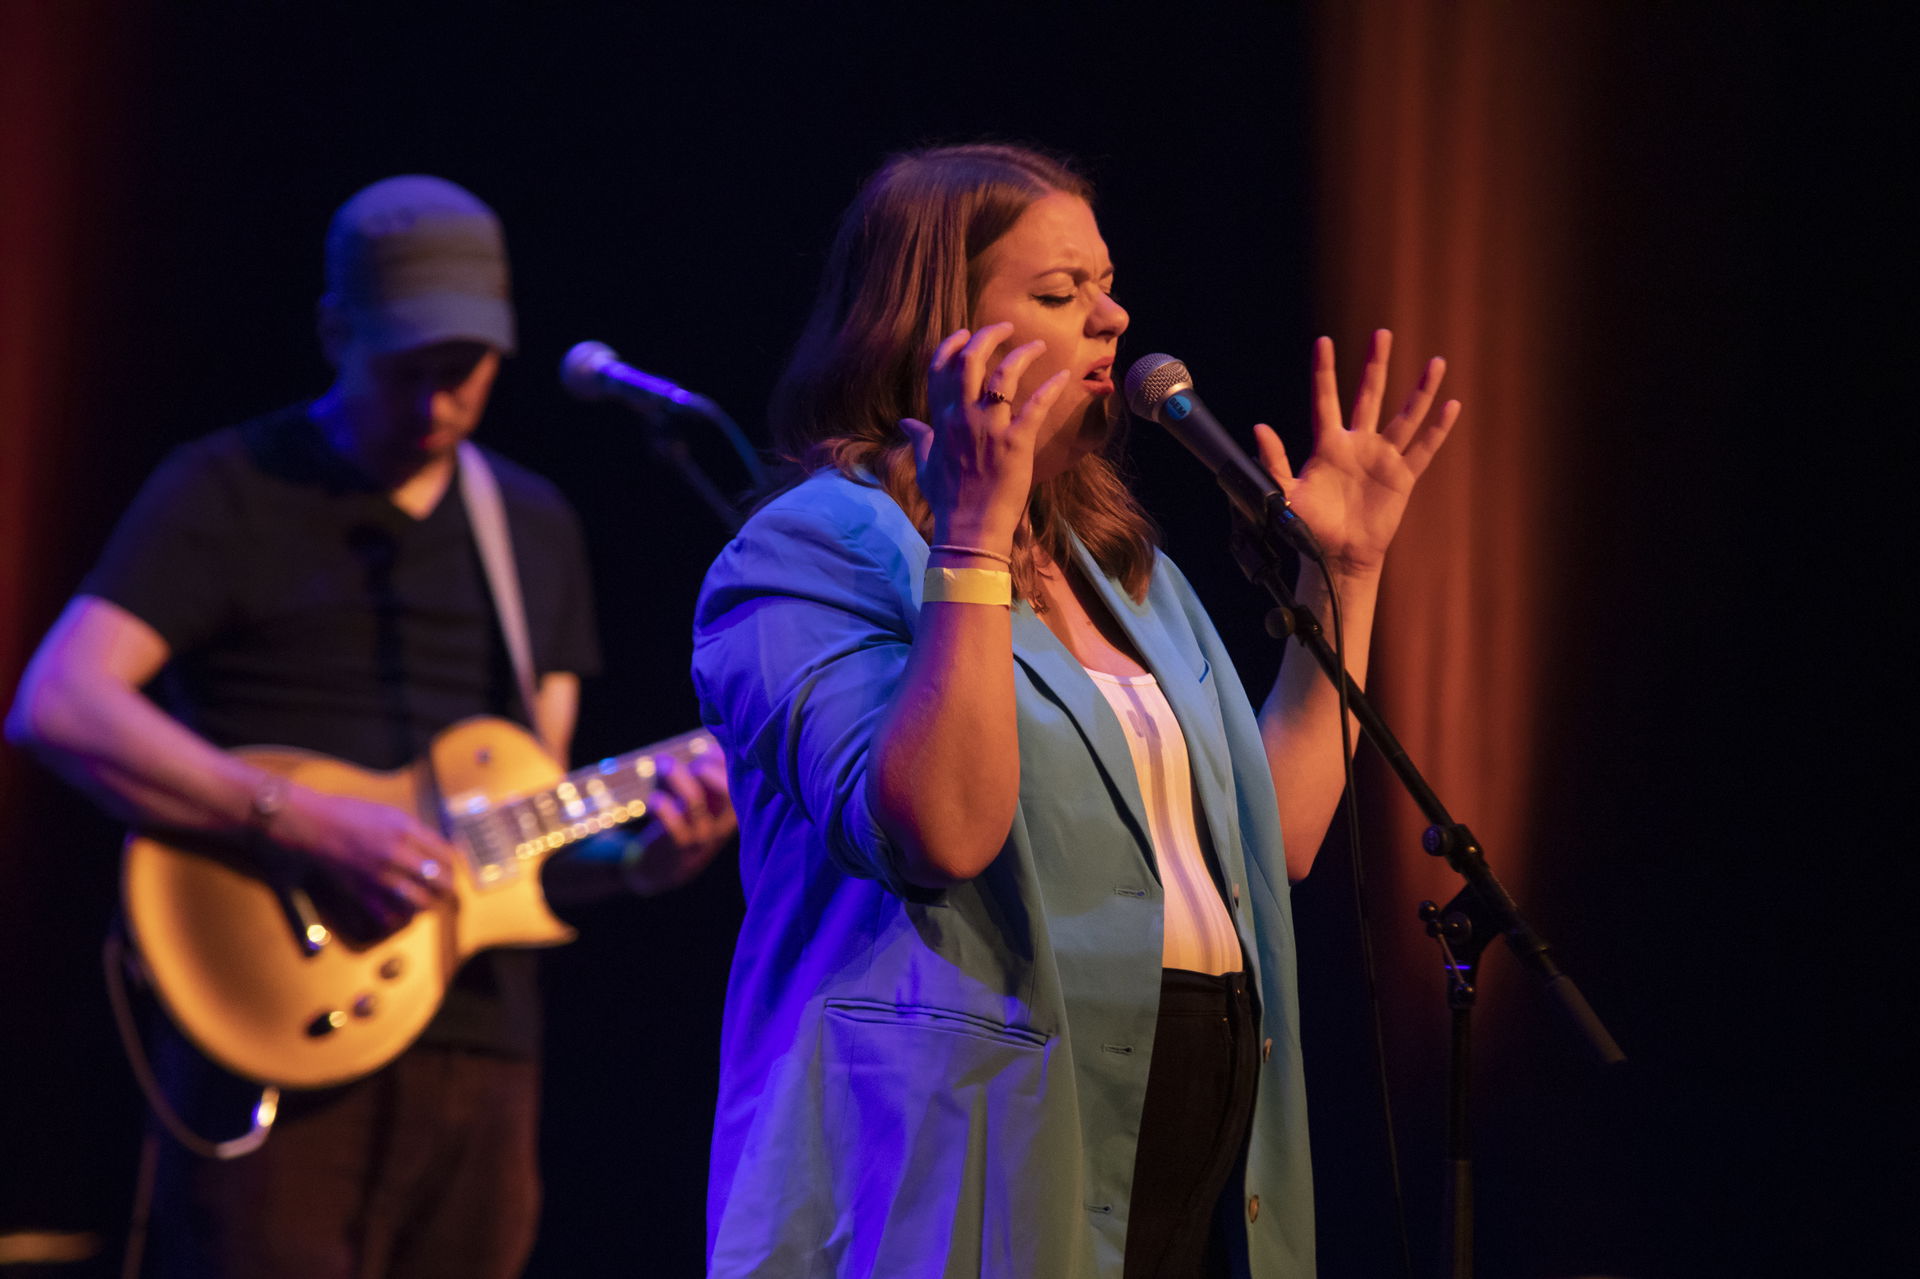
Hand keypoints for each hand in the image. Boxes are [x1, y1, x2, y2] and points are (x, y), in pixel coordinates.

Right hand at [271, 786, 456, 932]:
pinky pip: (390, 915)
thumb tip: (440, 847)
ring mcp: (380, 876)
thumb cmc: (349, 814)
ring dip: (428, 904)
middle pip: (439, 880)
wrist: (313, 825)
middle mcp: (396, 854)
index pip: (445, 854)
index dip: (453, 864)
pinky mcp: (362, 892)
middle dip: (447, 887)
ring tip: (428, 901)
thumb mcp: (390, 813)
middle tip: (446, 889)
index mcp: (405, 830)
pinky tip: (402, 910)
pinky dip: (400, 917)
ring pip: (421, 902)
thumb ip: (416, 831)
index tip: (451, 868)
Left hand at [620, 750, 733, 895]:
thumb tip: (694, 747)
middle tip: (691, 765)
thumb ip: (696, 769)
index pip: (743, 778)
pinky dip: (662, 805)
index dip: (725, 757)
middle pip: (728, 789)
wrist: (661, 868)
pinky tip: (655, 800)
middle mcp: (725, 823)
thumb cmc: (678, 820)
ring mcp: (703, 836)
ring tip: (664, 765)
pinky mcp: (679, 847)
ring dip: (676, 777)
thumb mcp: (692, 793)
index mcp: (734, 807)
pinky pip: (674, 824)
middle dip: (706, 767)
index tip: (705, 750)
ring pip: (694, 800)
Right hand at [898, 323, 1071, 550]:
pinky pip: (1035, 405)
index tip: (964, 333)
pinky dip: (1051, 388)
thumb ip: (920, 438)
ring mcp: (989, 428)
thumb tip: (907, 421)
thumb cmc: (947, 500)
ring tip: (1037, 345)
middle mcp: (963, 417)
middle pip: (971, 360)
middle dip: (987, 336)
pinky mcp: (1016, 442)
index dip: (951, 345)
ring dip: (1022, 354)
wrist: (969, 529)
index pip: (940, 369)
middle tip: (1005, 327)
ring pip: (1003, 375)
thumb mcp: (925, 466)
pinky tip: (1064, 376)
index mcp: (941, 420)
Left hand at [1252, 329, 1459, 576]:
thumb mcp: (1286, 493)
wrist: (1337, 555)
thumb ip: (1274, 461)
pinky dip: (1438, 429)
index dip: (1324, 371)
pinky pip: (1423, 449)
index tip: (1324, 341)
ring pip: (1405, 417)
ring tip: (1436, 362)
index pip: (1326, 399)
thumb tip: (1259, 428)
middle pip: (1370, 395)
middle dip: (1376, 365)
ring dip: (1421, 391)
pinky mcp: (1402, 477)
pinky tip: (1451, 406)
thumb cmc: (1310, 526)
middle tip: (1382, 334)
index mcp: (1328, 444)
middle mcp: (1358, 444)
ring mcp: (1382, 458)